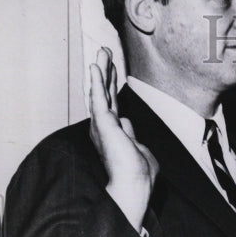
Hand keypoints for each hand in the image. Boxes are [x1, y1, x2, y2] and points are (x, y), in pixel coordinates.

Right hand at [88, 47, 157, 230]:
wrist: (134, 185)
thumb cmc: (139, 173)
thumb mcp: (139, 149)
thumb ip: (131, 134)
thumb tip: (127, 123)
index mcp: (113, 132)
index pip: (113, 104)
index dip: (112, 87)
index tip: (113, 71)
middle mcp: (104, 126)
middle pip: (106, 93)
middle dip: (106, 72)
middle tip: (105, 52)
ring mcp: (102, 124)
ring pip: (102, 91)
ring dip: (102, 70)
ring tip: (102, 52)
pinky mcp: (103, 123)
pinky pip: (99, 98)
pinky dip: (98, 82)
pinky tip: (96, 67)